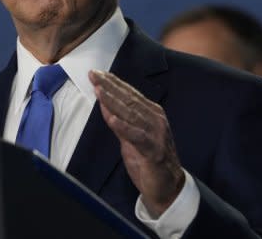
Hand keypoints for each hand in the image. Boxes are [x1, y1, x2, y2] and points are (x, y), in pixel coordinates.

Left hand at [89, 70, 184, 217]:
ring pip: (131, 114)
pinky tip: (112, 120)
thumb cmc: (148, 160)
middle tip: (93, 75)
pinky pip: (137, 136)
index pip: (130, 94)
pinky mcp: (154, 151)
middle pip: (129, 100)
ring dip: (113, 101)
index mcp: (152, 113)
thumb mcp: (131, 138)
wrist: (167, 187)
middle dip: (109, 86)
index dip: (113, 83)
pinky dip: (124, 127)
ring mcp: (156, 134)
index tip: (97, 73)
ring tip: (98, 90)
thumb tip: (104, 104)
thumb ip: (119, 121)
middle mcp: (156, 119)